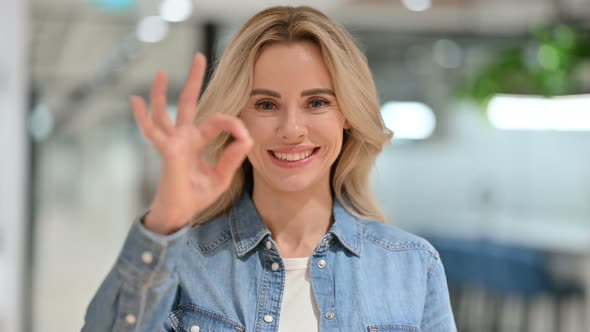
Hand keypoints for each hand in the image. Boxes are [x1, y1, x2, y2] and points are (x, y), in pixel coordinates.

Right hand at [131, 54, 252, 234]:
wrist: (181, 213)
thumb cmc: (197, 196)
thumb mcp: (221, 176)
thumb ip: (232, 157)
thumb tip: (246, 138)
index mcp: (198, 142)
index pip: (217, 121)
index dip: (233, 125)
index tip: (245, 136)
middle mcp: (184, 137)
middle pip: (188, 102)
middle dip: (194, 79)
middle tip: (199, 57)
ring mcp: (172, 142)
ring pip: (164, 112)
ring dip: (160, 92)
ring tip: (159, 73)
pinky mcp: (166, 151)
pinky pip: (152, 131)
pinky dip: (142, 116)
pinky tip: (135, 101)